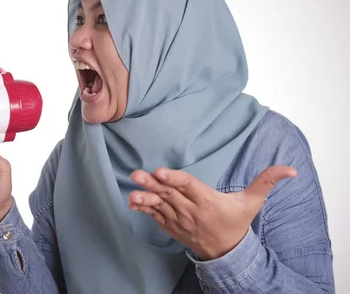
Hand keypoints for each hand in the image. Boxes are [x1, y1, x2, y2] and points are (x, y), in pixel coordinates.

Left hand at [128, 165, 296, 260]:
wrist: (227, 252)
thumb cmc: (237, 222)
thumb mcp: (253, 202)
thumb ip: (266, 181)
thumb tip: (290, 169)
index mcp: (209, 202)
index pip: (189, 186)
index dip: (175, 179)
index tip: (161, 172)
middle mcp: (192, 211)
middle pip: (171, 194)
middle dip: (153, 184)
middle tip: (137, 174)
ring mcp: (180, 220)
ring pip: (160, 206)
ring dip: (145, 197)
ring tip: (132, 189)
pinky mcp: (171, 226)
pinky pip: (155, 216)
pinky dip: (144, 208)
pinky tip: (132, 201)